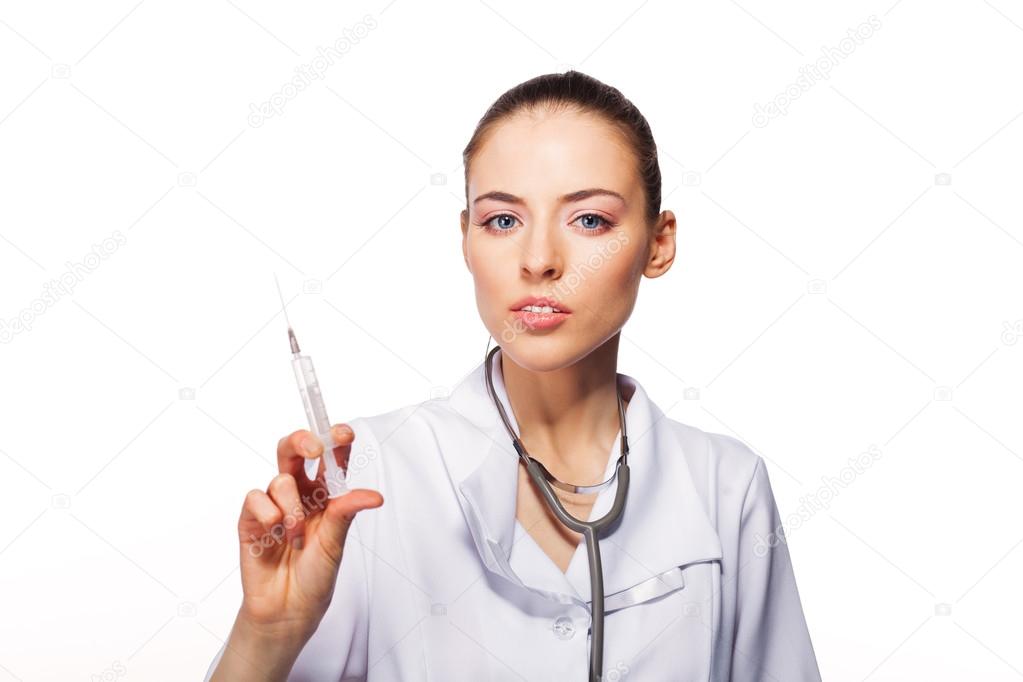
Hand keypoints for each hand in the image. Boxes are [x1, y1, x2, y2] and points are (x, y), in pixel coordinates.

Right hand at [235, 424, 382, 639]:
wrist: (288, 609)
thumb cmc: (315, 575)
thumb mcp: (335, 543)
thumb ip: (345, 513)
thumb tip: (373, 496)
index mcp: (325, 494)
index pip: (330, 458)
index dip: (335, 440)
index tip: (344, 433)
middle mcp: (300, 493)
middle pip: (295, 450)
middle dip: (303, 441)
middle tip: (315, 448)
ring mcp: (274, 504)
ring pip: (280, 477)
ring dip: (292, 505)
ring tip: (297, 534)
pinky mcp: (251, 519)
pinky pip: (256, 498)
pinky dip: (268, 512)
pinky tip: (275, 532)